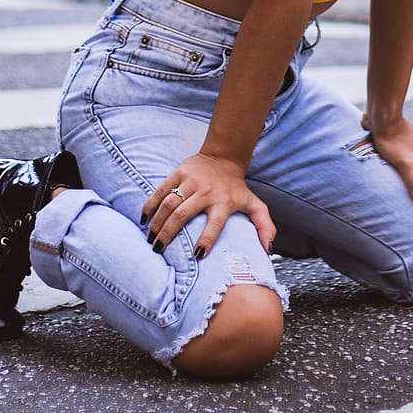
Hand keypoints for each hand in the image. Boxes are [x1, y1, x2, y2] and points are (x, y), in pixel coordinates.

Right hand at [140, 152, 274, 258]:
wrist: (224, 157)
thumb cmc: (236, 188)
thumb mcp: (254, 205)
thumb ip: (264, 226)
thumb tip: (268, 249)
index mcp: (224, 202)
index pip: (215, 223)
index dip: (206, 239)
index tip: (196, 255)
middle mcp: (206, 192)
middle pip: (182, 215)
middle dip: (168, 234)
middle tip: (159, 250)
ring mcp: (190, 181)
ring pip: (169, 204)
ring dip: (157, 223)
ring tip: (151, 240)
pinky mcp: (179, 172)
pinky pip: (161, 190)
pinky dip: (150, 205)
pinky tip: (144, 219)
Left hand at [360, 112, 412, 207]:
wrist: (379, 115)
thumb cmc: (393, 139)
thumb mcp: (405, 163)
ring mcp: (400, 134)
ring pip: (406, 147)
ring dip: (405, 157)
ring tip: (397, 172)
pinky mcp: (387, 131)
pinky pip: (392, 142)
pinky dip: (390, 151)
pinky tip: (380, 158)